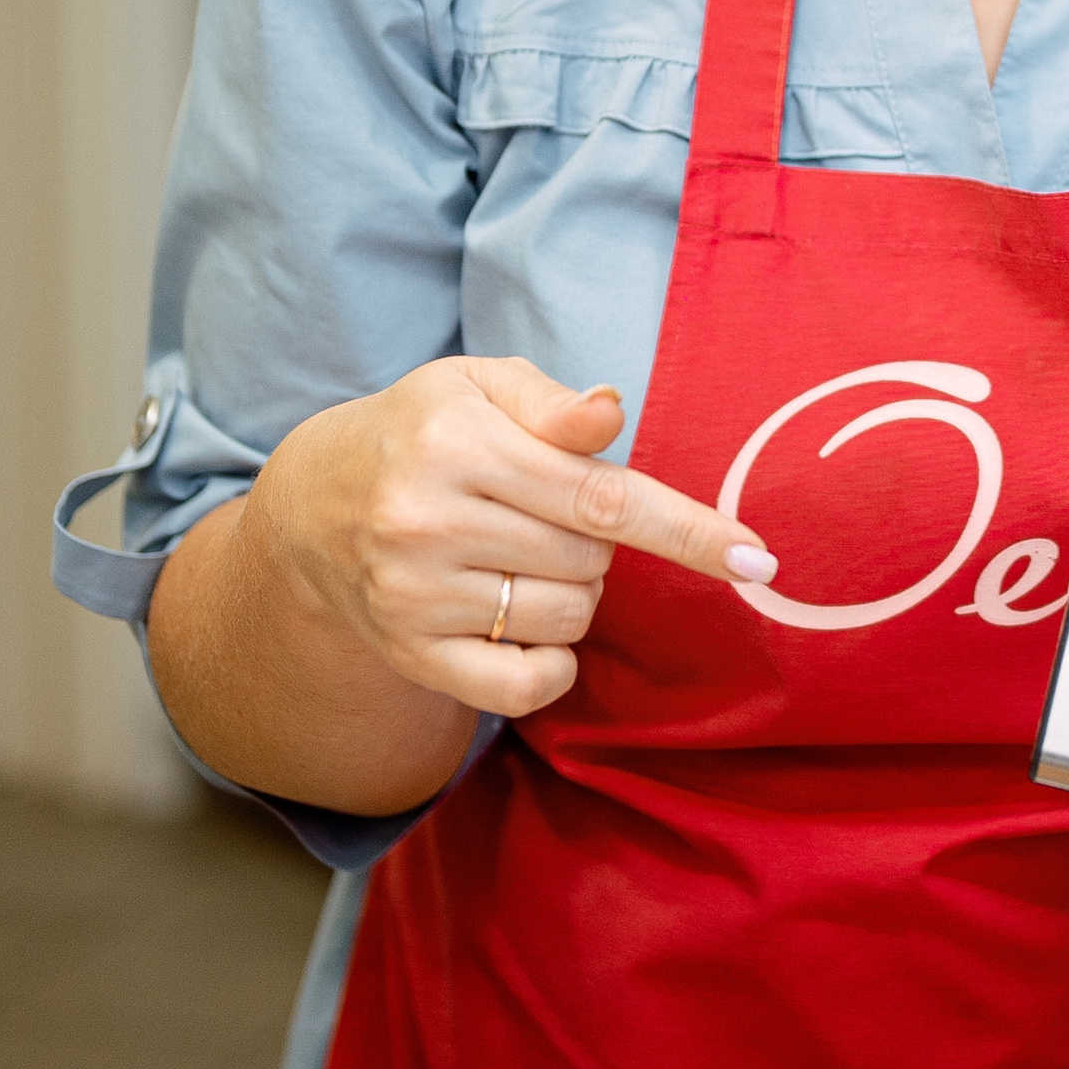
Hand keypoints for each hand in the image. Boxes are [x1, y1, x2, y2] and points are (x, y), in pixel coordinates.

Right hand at [241, 357, 777, 720]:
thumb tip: (610, 413)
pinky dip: (550, 662)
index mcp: (457, 443)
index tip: (756, 557)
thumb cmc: (420, 433)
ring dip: (572, 592)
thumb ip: (551, 403)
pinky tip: (523, 622)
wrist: (313, 508)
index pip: (599, 496)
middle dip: (595, 540)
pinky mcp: (409, 653)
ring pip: (568, 617)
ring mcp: (414, 596)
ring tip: (517, 556)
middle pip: (592, 559)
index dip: (686, 529)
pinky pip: (526, 683)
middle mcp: (428, 521)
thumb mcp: (476, 386)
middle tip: (542, 513)